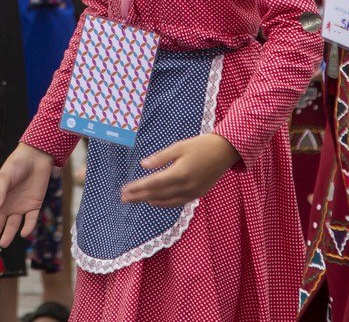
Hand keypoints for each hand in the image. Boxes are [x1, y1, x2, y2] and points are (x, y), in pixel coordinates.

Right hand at [0, 143, 54, 249]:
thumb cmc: (17, 164)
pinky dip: (28, 227)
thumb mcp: (6, 175)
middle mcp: (6, 205)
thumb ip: (0, 191)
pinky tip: (24, 233)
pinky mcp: (34, 206)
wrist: (36, 157)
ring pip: (12, 225)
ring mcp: (20, 206)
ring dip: (8, 234)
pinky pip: (30, 220)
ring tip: (3, 243)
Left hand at [120, 132, 239, 206]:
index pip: (153, 183)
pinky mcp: (197, 195)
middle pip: (157, 194)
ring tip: (135, 200)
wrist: (224, 152)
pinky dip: (163, 203)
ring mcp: (192, 193)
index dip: (137, 187)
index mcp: (180, 172)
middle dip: (139, 196)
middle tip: (123, 198)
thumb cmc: (200, 145)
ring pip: (166, 201)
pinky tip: (154, 201)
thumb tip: (143, 165)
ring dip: (149, 201)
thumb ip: (161, 157)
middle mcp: (186, 186)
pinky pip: (176, 203)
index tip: (124, 189)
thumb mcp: (179, 146)